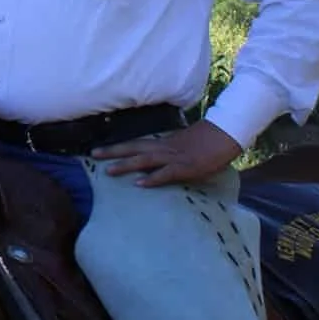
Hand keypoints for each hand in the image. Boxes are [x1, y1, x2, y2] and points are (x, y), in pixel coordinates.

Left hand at [93, 120, 242, 186]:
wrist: (225, 135)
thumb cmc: (205, 141)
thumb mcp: (181, 144)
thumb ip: (167, 150)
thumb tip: (154, 158)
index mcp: (163, 142)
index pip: (135, 144)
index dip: (117, 147)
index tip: (98, 150)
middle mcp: (164, 148)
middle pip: (134, 148)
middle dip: (113, 152)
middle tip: (93, 155)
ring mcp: (174, 157)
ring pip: (145, 160)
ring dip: (126, 165)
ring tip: (109, 171)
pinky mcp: (185, 167)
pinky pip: (166, 173)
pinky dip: (152, 178)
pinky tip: (139, 184)